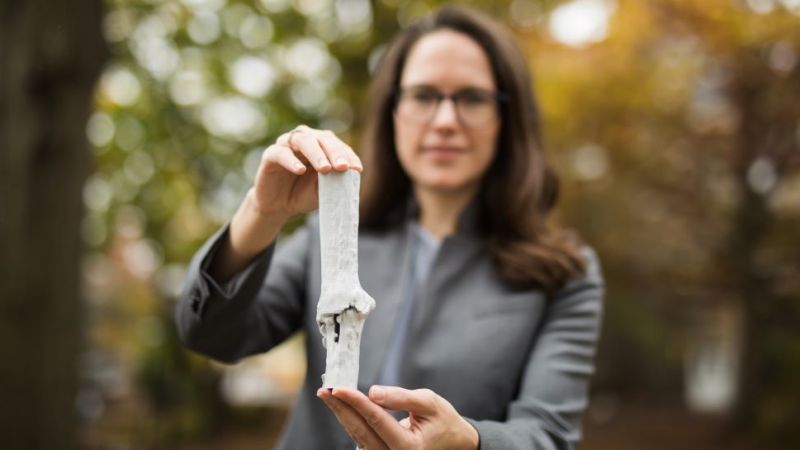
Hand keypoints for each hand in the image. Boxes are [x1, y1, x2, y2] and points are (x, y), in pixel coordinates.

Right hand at [211, 126, 362, 280]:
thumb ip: (336, 181)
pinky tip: (300, 170)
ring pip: (302, 140)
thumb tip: (352, 174)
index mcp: (321, 146)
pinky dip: (291, 160)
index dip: (348, 155)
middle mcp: (304, 140)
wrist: (279, 206)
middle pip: (322, 138)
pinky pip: (280, 153)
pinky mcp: (270, 156)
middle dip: (334, 152)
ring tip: (325, 168)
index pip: (337, 145)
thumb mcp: (324, 190)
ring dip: (316, 153)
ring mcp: (286, 145)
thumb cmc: (304, 194)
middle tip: (343, 166)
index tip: (356, 169)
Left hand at [317, 386, 478, 449]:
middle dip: (341, 408)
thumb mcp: (428, 403)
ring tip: (329, 396)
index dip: (355, 402)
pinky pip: (363, 439)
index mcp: (409, 447)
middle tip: (324, 390)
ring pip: (358, 436)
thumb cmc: (444, 422)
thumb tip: (372, 392)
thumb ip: (400, 398)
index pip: (375, 419)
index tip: (338, 388)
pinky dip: (352, 422)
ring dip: (343, 415)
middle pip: (360, 431)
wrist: (455, 444)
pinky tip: (343, 407)